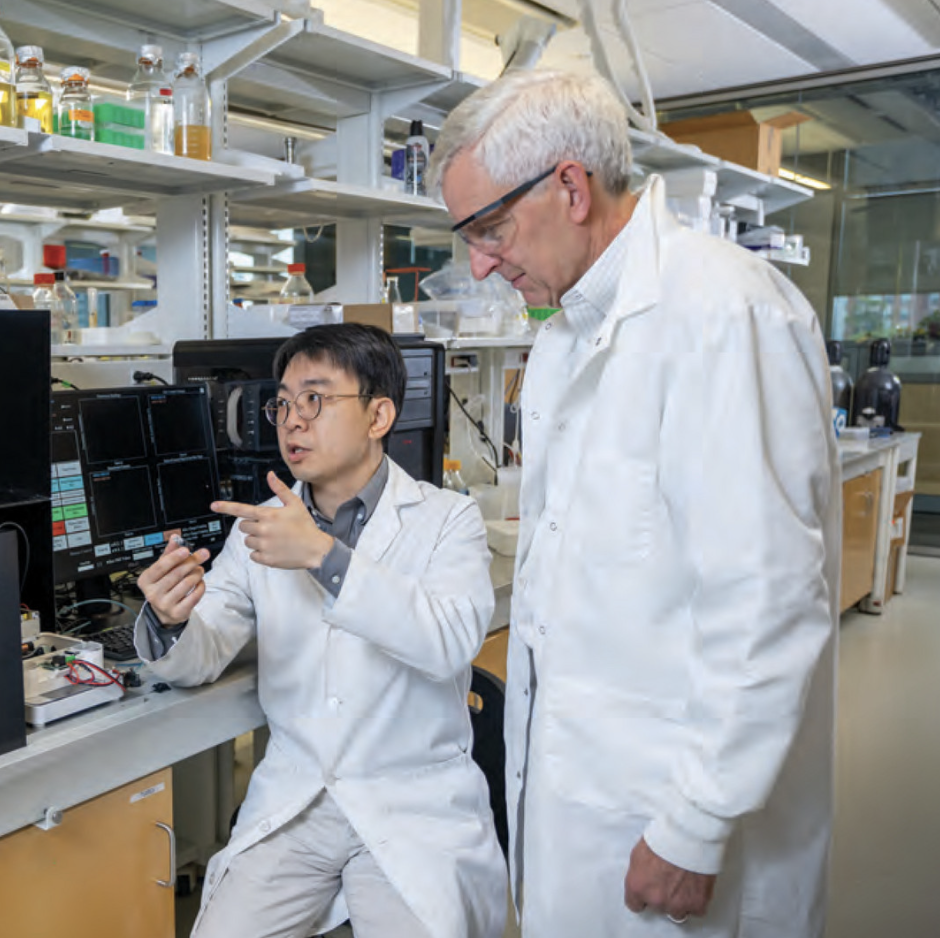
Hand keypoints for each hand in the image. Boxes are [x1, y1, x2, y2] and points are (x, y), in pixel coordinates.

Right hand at [138, 540, 211, 625]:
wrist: (164, 612)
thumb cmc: (164, 586)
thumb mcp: (162, 569)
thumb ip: (169, 553)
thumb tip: (175, 537)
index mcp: (146, 580)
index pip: (161, 566)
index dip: (175, 557)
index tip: (186, 550)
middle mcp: (153, 593)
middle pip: (176, 574)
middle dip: (192, 562)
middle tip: (203, 554)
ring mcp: (165, 604)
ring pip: (187, 584)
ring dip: (197, 574)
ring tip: (200, 570)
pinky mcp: (177, 612)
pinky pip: (194, 596)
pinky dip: (201, 586)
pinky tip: (200, 582)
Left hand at [212, 471, 333, 569]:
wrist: (316, 549)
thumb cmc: (305, 525)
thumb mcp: (295, 504)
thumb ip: (280, 489)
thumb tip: (270, 475)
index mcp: (268, 515)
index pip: (241, 510)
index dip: (226, 507)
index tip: (214, 505)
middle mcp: (263, 530)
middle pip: (243, 526)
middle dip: (252, 526)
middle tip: (268, 527)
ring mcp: (264, 545)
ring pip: (247, 541)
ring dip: (256, 540)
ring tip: (273, 539)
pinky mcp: (266, 559)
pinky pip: (253, 555)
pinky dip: (260, 553)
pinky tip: (274, 550)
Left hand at [624, 837, 715, 922]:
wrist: (688, 835)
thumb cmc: (663, 837)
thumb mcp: (638, 852)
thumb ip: (639, 872)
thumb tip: (643, 878)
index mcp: (637, 887)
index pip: (634, 904)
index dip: (642, 897)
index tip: (647, 892)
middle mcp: (655, 900)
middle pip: (658, 907)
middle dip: (662, 895)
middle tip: (669, 878)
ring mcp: (677, 905)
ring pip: (677, 912)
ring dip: (679, 901)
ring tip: (684, 882)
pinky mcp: (696, 904)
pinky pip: (696, 910)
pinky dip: (697, 900)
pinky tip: (696, 885)